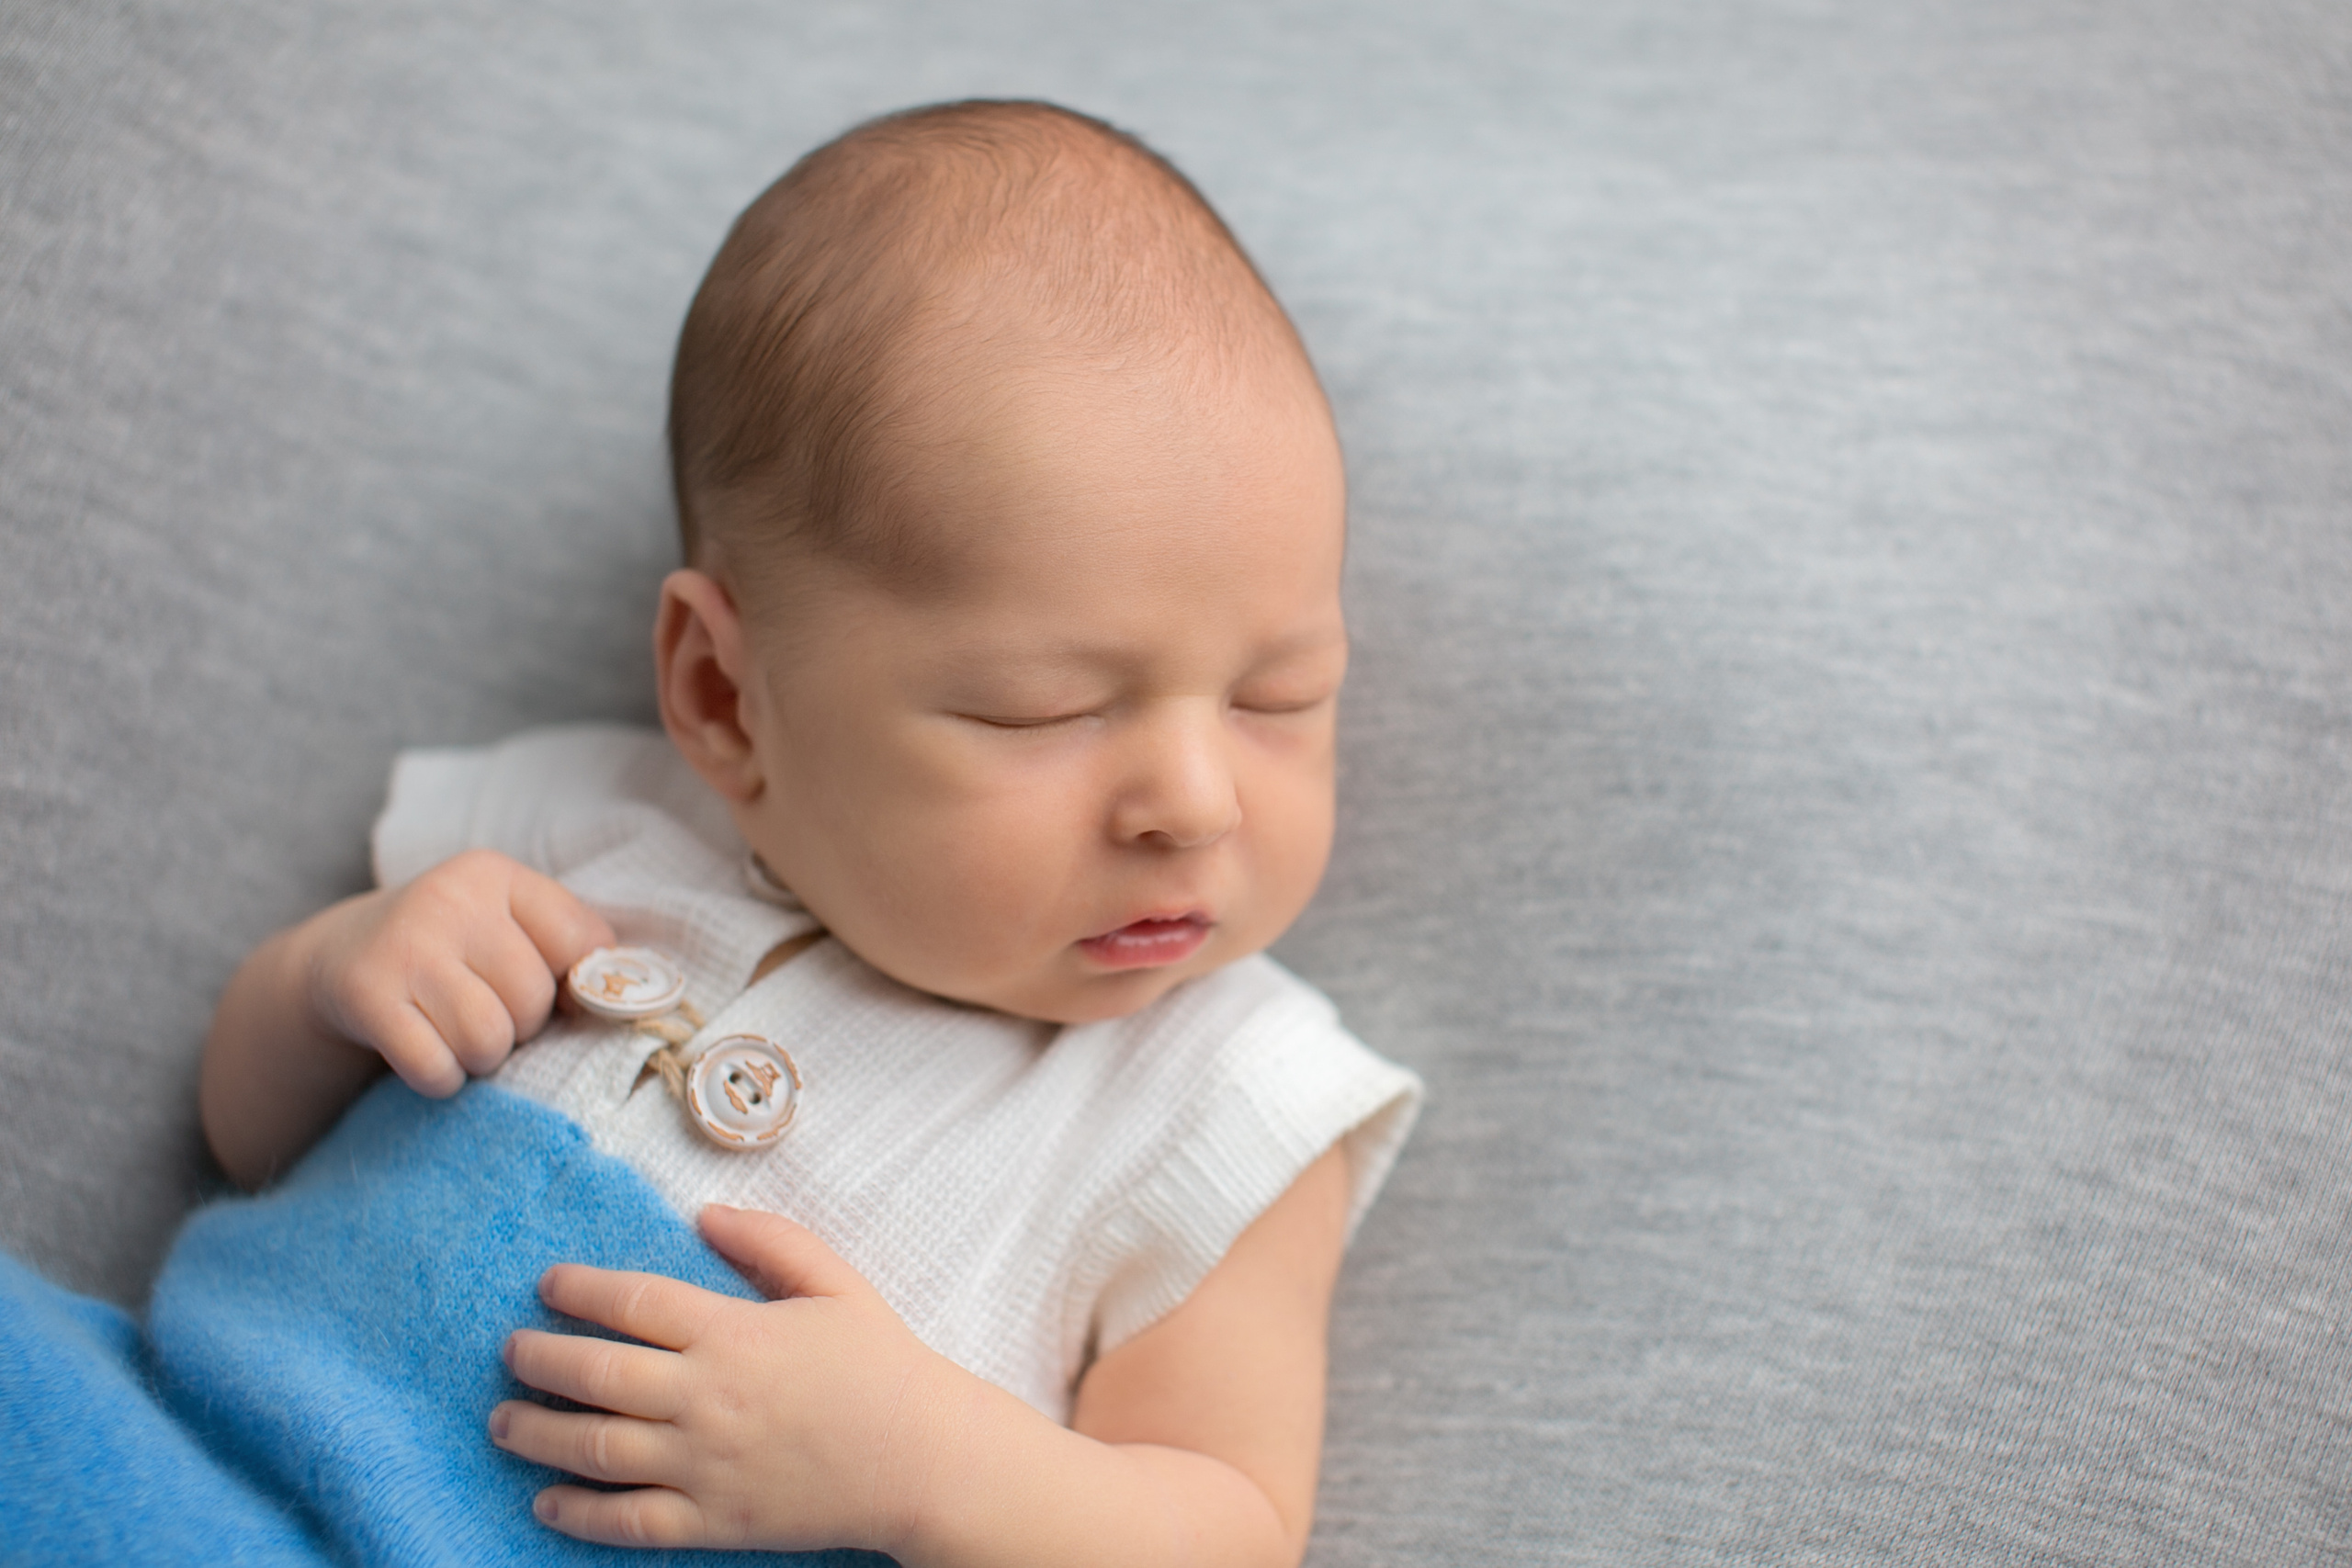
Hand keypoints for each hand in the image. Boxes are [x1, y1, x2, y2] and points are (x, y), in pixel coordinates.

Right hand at [305, 848, 613, 1096]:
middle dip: (520, 1027)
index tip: (550, 996)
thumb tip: (634, 1001)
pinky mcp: (366, 994)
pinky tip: (426, 1055)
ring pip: (489, 1040)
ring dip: (481, 1059)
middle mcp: (450, 898)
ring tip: (458, 1035)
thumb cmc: (451, 952)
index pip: (583, 944)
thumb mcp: (506, 928)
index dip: (574, 988)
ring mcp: (404, 945)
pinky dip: (441, 1079)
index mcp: (496, 875)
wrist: (337, 960)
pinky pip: (436, 1067)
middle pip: (533, 999)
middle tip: (486, 1016)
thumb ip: (568, 949)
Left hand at [491, 1205, 954, 1553]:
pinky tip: (546, 1501)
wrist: (923, 1459)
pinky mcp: (713, 1520)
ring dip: (538, 1433)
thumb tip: (704, 1214)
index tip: (548, 1284)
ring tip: (505, 1420)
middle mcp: (707, 1397)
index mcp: (735, 1334)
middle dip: (539, 1360)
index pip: (634, 1303)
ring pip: (596, 1448)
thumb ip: (770, 1241)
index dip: (580, 1290)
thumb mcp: (836, 1283)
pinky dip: (579, 1512)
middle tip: (511, 1351)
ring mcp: (705, 1464)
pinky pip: (628, 1521)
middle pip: (597, 1374)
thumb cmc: (882, 1366)